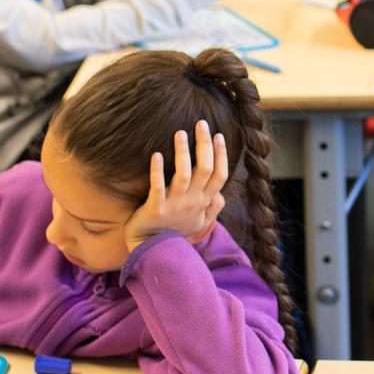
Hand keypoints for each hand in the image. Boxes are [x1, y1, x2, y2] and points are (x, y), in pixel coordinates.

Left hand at [125, 121, 229, 249]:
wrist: (152, 250)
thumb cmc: (174, 233)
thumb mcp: (198, 223)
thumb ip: (212, 209)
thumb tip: (222, 195)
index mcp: (203, 202)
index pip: (219, 175)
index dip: (221, 154)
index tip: (218, 135)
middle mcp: (192, 202)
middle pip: (205, 169)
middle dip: (204, 144)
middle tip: (201, 124)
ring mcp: (174, 205)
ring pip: (183, 174)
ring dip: (182, 152)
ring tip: (180, 133)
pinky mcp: (155, 209)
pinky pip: (157, 187)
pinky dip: (157, 171)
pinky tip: (156, 155)